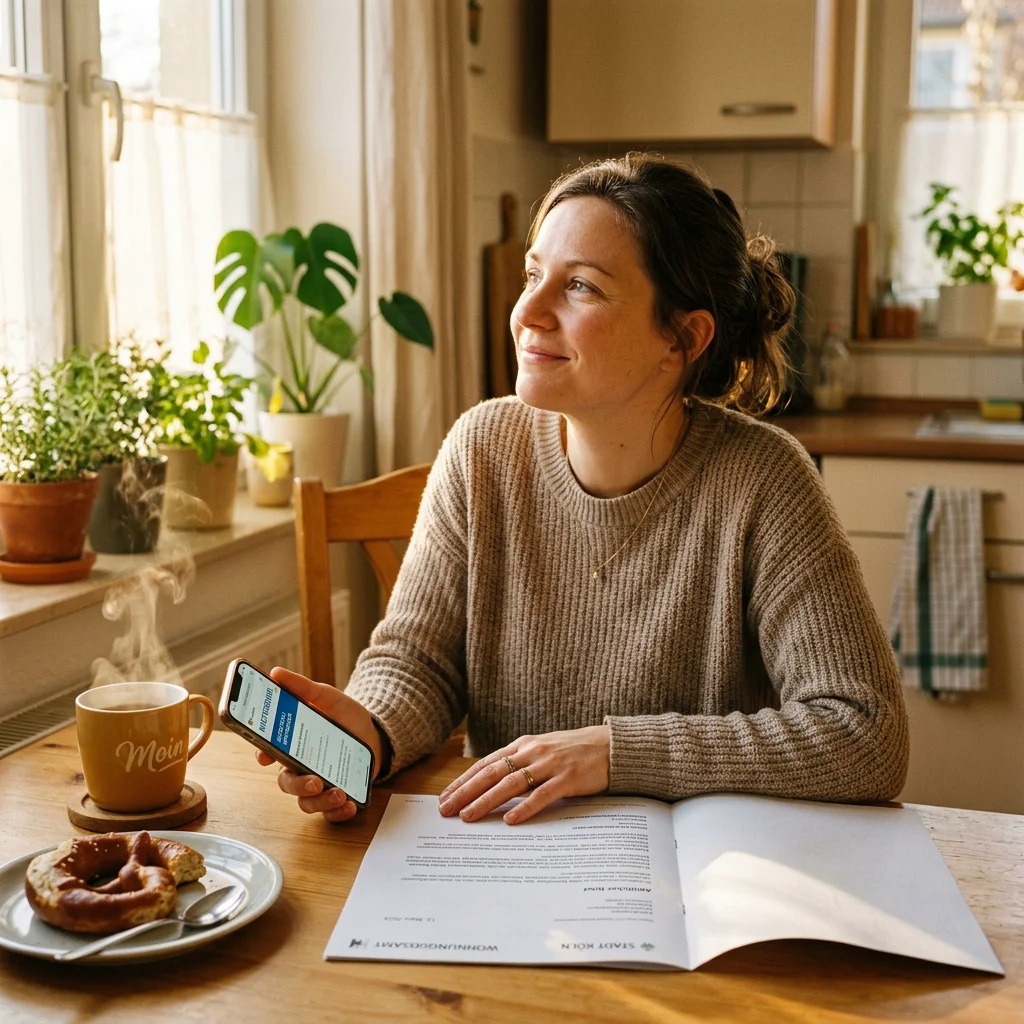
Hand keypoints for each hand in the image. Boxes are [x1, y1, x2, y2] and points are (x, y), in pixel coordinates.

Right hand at [254, 666, 382, 824]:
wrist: (374, 731)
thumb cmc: (344, 716)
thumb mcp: (326, 696)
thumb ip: (303, 687)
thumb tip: (276, 673)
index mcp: (293, 744)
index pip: (269, 754)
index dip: (263, 757)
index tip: (266, 757)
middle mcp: (301, 768)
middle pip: (287, 784)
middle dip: (298, 786)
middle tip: (315, 781)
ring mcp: (319, 784)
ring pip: (308, 803)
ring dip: (321, 802)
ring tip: (338, 793)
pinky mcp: (337, 796)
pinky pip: (331, 814)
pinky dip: (338, 813)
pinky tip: (349, 805)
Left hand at [437, 725, 609, 825]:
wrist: (610, 745)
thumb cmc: (573, 751)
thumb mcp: (541, 751)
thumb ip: (519, 763)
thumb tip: (490, 784)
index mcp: (523, 745)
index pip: (486, 764)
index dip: (464, 781)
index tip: (445, 797)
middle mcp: (532, 752)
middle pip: (492, 773)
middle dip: (466, 792)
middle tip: (446, 810)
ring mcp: (550, 764)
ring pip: (512, 783)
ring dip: (487, 800)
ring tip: (469, 816)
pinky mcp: (568, 778)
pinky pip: (542, 795)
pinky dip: (525, 807)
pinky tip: (510, 819)